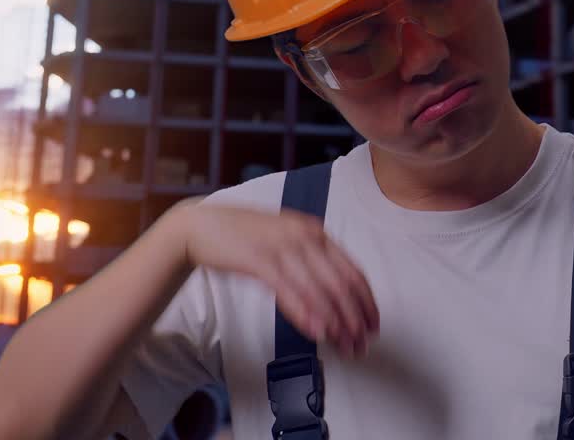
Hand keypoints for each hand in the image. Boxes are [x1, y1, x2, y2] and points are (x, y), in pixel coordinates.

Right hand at [178, 202, 379, 358]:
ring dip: (335, 323)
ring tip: (344, 346)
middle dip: (355, 318)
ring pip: (319, 290)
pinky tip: (317, 333)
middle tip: (361, 345)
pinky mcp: (259, 260)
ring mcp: (282, 246)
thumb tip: (334, 296)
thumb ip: (310, 261)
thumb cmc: (243, 237)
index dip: (367, 302)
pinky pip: (289, 291)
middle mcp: (304, 236)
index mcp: (314, 232)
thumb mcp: (285, 241)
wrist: (200, 226)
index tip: (373, 325)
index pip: (352, 271)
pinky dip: (306, 314)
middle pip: (341, 284)